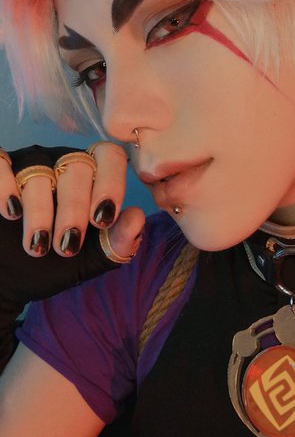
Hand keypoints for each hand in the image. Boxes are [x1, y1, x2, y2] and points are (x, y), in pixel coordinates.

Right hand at [0, 143, 144, 371]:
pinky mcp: (0, 171)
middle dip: (74, 208)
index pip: (110, 156)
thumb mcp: (91, 258)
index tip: (103, 220)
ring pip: (39, 171)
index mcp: (94, 175)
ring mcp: (30, 164)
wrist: (10, 279)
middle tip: (68, 245)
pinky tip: (11, 212)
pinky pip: (3, 163)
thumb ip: (119, 241)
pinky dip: (6, 186)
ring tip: (38, 245)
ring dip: (40, 211)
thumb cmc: (56, 262)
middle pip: (77, 166)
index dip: (109, 184)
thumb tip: (138, 218)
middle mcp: (63, 162)